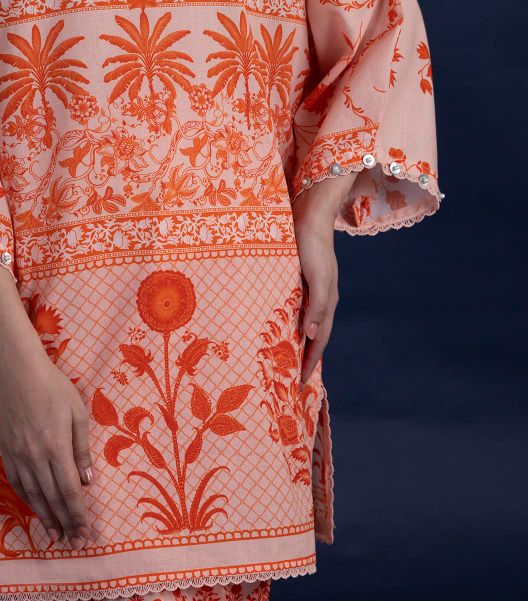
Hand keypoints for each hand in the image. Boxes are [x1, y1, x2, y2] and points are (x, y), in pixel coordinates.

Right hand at [0, 348, 94, 548]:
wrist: (19, 371)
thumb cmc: (54, 387)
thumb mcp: (78, 414)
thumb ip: (82, 450)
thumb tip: (87, 482)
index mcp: (57, 448)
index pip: (70, 492)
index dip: (79, 516)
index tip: (86, 533)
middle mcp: (36, 457)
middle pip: (52, 499)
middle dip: (65, 524)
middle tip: (74, 544)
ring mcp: (18, 455)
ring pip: (33, 495)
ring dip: (45, 518)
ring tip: (55, 536)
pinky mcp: (6, 450)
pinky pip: (16, 482)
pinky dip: (26, 499)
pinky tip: (35, 508)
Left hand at [293, 214, 338, 385]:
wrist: (308, 216)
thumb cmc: (313, 246)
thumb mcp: (319, 277)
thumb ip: (318, 305)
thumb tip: (311, 336)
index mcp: (327, 302)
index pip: (319, 340)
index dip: (311, 362)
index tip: (301, 384)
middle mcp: (318, 299)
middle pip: (311, 335)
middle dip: (303, 357)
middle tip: (288, 378)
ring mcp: (307, 289)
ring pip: (301, 322)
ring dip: (293, 340)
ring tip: (280, 358)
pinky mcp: (295, 279)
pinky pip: (291, 307)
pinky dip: (285, 321)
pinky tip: (274, 325)